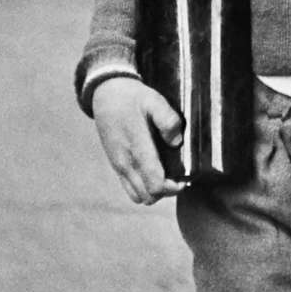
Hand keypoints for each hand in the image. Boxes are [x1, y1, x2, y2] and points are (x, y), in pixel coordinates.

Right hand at [91, 77, 184, 204]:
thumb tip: (177, 143)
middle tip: (178, 176)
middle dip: (166, 191)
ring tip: (166, 175)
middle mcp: (125, 162)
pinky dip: (143, 187)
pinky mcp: (115, 165)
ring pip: (138, 196)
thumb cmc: (132, 98)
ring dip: (154, 191)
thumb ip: (168, 120)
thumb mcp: (154, 100)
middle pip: (148, 196)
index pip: (154, 184)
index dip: (173, 187)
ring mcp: (118, 166)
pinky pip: (129, 188)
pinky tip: (153, 171)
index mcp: (136, 148)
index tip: (184, 178)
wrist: (106, 95)